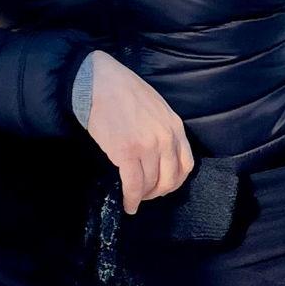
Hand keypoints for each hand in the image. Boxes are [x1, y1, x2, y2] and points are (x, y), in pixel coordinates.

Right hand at [82, 50, 193, 213]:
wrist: (99, 82)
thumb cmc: (123, 91)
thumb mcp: (156, 107)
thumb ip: (162, 129)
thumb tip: (158, 153)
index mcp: (175, 126)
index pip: (186, 164)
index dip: (174, 181)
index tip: (163, 186)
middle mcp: (165, 138)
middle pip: (170, 178)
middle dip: (158, 192)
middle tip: (146, 195)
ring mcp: (147, 146)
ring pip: (150, 184)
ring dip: (142, 196)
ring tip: (134, 198)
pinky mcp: (126, 152)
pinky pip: (133, 184)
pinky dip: (131, 199)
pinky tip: (127, 203)